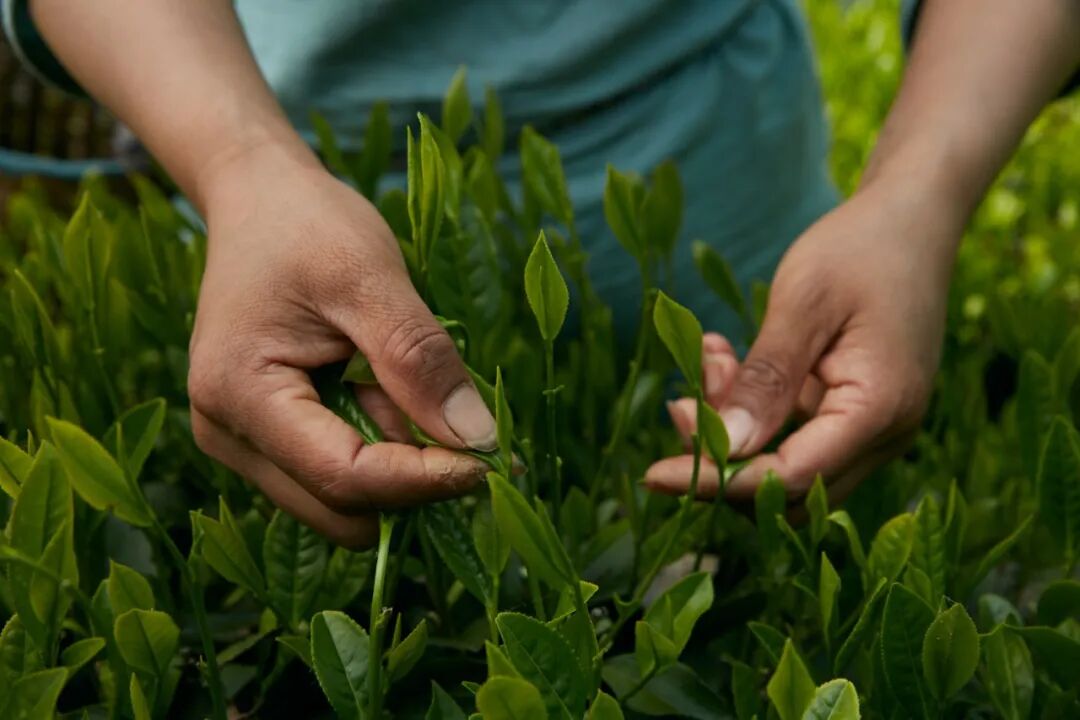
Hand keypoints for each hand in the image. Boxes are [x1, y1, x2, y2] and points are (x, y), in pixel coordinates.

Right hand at [187, 143, 495, 546]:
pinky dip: (376, 449)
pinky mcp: (262, 436)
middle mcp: (226, 433)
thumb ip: (419, 360)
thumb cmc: (308, 225)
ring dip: (395, 465)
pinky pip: (331, 472)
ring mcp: (240, 440)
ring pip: (338, 500)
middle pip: (338, 507)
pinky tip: (387, 394)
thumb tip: (477, 440)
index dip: (423, 480)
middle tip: (466, 432)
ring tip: (411, 388)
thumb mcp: (371, 277)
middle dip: (410, 483)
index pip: (343, 477)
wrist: (258, 199)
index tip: (489, 459)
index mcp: (239, 394)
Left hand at [646, 182, 962, 504]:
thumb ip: (766, 379)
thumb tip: (725, 448)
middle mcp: (885, 435)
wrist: (911, 221)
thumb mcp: (804, 304)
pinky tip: (726, 362)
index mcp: (879, 409)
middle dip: (725, 457)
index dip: (719, 480)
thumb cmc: (859, 249)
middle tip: (683, 401)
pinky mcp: (855, 416)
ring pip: (787, 468)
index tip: (654, 474)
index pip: (791, 477)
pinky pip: (794, 438)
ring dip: (735, 432)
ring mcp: (873, 430)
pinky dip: (753, 413)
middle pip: (789, 491)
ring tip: (710, 361)